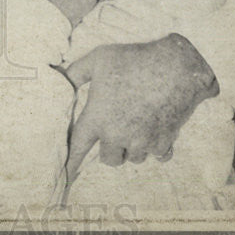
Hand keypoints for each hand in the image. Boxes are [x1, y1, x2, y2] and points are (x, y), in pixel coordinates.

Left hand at [58, 34, 219, 180]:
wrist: (176, 66)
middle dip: (112, 148)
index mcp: (98, 117)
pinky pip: (158, 155)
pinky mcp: (164, 141)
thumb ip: (76, 72)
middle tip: (119, 128)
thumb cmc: (135, 59)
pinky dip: (157, 147)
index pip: (78, 146)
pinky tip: (158, 129)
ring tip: (140, 121)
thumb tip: (58, 75)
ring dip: (134, 147)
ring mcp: (142, 140)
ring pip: (134, 157)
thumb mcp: (99, 58)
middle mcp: (117, 134)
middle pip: (109, 158)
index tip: (66, 176)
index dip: (71, 162)